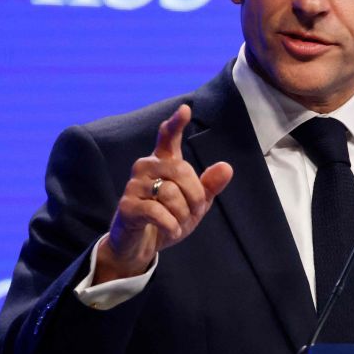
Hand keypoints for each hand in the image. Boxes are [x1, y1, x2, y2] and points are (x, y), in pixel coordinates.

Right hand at [95, 104, 232, 282]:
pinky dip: (172, 227)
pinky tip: (171, 231)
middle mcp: (146, 167)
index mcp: (163, 162)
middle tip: (194, 212)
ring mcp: (134, 185)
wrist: (140, 245)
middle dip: (195, 196)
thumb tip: (226, 167)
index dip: (176, 123)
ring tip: (178, 224)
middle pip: (182, 171)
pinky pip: (159, 213)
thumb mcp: (195, 205)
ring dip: (183, 215)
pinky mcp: (127, 206)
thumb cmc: (168, 218)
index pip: (168, 137)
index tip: (185, 109)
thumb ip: (209, 186)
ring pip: (171, 194)